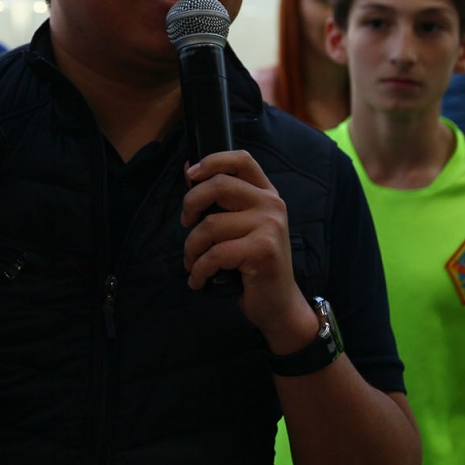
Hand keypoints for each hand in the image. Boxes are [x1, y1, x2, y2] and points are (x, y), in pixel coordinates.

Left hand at [181, 151, 313, 352]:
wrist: (278, 304)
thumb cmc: (253, 266)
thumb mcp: (239, 228)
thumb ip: (220, 202)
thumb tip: (189, 170)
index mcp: (266, 194)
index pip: (241, 160)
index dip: (212, 161)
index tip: (191, 176)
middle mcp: (272, 204)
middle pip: (219, 186)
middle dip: (190, 205)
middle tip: (186, 225)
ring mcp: (270, 226)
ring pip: (210, 225)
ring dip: (191, 248)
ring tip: (192, 263)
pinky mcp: (263, 250)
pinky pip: (215, 253)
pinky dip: (198, 270)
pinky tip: (198, 280)